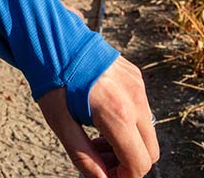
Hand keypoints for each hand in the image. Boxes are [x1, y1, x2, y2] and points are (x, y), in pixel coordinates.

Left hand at [37, 57, 158, 176]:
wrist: (53, 39)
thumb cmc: (53, 82)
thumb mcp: (60, 122)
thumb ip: (83, 155)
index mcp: (117, 114)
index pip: (138, 163)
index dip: (124, 177)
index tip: (105, 175)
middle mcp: (135, 100)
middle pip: (150, 152)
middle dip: (127, 163)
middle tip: (98, 158)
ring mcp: (138, 87)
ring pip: (148, 132)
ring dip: (129, 144)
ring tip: (95, 138)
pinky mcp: (136, 77)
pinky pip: (143, 111)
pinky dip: (129, 123)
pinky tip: (102, 116)